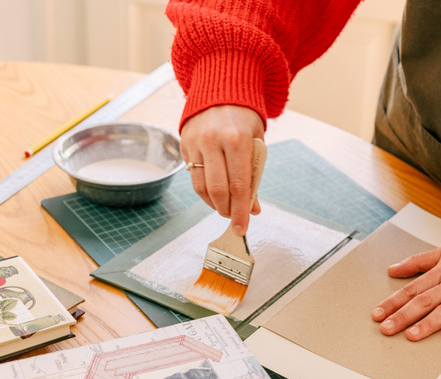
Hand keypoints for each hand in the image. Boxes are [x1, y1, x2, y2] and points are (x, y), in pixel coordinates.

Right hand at [180, 105, 264, 235]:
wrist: (221, 89)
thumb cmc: (244, 118)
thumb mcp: (256, 143)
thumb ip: (254, 175)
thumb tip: (252, 207)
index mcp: (237, 139)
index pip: (239, 185)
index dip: (241, 210)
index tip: (243, 227)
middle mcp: (213, 141)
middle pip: (217, 189)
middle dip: (227, 211)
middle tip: (234, 220)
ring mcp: (195, 142)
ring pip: (201, 186)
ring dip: (213, 204)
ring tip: (225, 209)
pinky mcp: (184, 144)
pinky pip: (193, 176)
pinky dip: (204, 191)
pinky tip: (214, 196)